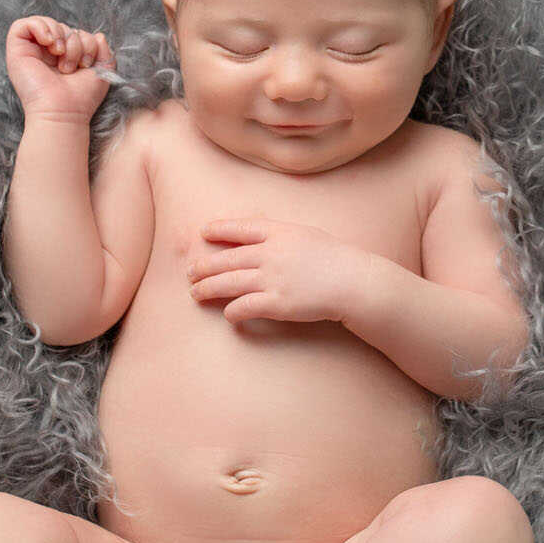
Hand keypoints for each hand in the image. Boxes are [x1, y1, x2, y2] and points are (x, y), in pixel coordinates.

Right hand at [5, 14, 113, 120]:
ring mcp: (30, 53)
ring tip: (60, 54)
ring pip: (45, 23)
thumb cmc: (81, 97)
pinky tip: (48, 43)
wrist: (63, 111)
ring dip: (59, 35)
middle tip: (72, 66)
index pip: (76, 33)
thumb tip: (97, 35)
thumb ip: (103, 51)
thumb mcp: (102, 71)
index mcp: (64, 58)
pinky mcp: (16, 52)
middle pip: (63, 27)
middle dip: (74, 41)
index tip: (85, 64)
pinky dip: (39, 27)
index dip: (86, 42)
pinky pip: (21, 24)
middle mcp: (46, 55)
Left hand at [186, 217, 372, 326]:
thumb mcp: (307, 235)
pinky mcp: (277, 303)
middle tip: (190, 273)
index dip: (219, 229)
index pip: (240, 228)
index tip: (203, 233)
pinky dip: (232, 312)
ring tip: (195, 294)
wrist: (353, 282)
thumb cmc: (335, 259)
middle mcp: (271, 253)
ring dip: (207, 289)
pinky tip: (228, 314)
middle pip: (226, 259)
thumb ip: (281, 236)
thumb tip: (259, 240)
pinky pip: (244, 307)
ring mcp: (272, 278)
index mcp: (280, 232)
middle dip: (204, 266)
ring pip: (228, 283)